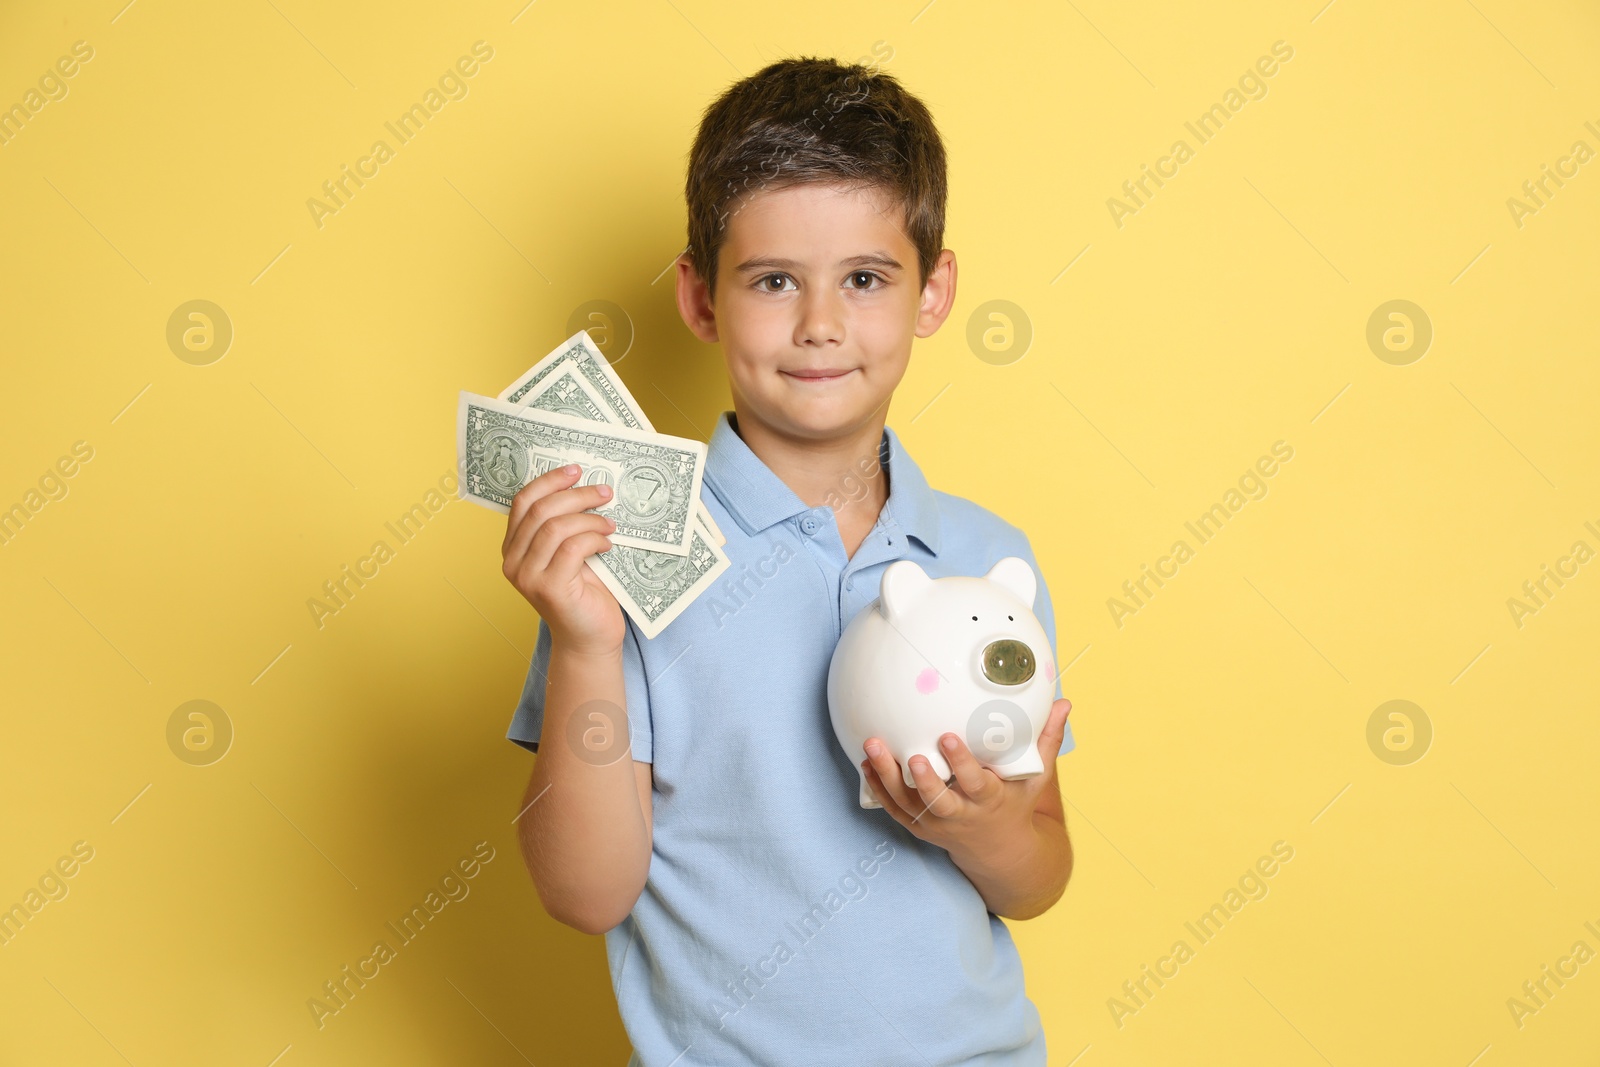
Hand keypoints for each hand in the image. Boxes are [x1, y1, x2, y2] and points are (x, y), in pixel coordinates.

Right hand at [501, 463, 624, 656]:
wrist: (590, 638)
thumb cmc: (584, 593)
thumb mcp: (569, 552)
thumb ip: (565, 525)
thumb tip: (584, 485)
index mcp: (513, 547)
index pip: (523, 502)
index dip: (549, 481)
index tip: (576, 469)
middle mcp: (513, 561)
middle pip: (540, 510)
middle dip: (576, 495)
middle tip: (604, 492)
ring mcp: (527, 577)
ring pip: (556, 527)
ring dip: (589, 518)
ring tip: (610, 525)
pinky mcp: (549, 589)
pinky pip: (572, 548)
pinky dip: (593, 539)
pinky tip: (607, 545)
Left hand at [861, 698, 1071, 857]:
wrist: (1001, 852)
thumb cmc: (1016, 804)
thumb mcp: (1036, 777)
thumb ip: (1046, 739)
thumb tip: (1065, 702)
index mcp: (989, 801)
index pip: (974, 783)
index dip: (960, 763)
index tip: (948, 738)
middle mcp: (961, 815)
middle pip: (936, 800)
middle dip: (923, 778)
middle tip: (910, 753)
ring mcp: (937, 824)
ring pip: (908, 804)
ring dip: (888, 777)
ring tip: (872, 746)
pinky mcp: (919, 826)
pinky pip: (894, 809)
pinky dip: (878, 788)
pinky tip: (865, 762)